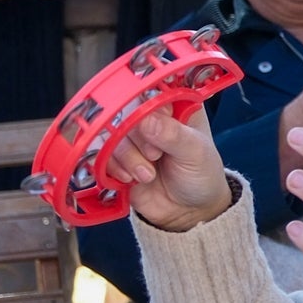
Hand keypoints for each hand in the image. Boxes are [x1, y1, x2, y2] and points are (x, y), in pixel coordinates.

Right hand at [111, 105, 238, 233]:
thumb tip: (146, 118)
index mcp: (176, 106)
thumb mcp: (196, 153)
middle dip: (138, 138)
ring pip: (111, 136)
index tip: (155, 126)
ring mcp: (132, 140)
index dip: (148, 108)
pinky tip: (132, 179)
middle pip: (125, 112)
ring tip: (148, 174)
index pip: (151, 90)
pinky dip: (114, 169)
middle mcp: (151, 119)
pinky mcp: (117, 160)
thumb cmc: (202, 175)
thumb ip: (173, 134)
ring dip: (128, 158)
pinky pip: (101, 156)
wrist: (189, 211)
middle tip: (156, 155)